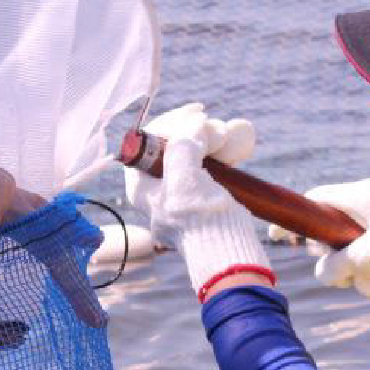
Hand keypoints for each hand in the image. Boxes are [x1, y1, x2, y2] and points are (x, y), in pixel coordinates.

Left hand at [123, 103, 270, 296]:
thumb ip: (182, 146)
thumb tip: (196, 126)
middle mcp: (156, 192)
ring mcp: (179, 198)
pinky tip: (228, 150)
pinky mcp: (200, 204)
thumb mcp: (184, 178)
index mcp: (141, 187)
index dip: (171, 122)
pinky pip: (202, 169)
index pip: (147, 142)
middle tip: (214, 126)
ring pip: (187, 156)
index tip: (197, 113)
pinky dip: (214, 155)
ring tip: (224, 136)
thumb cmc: (199, 220)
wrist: (227, 255)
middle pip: (168, 147)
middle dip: (191, 130)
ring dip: (205, 140)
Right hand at [275, 178, 369, 296]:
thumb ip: (348, 261)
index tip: (278, 236)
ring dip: (361, 275)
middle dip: (339, 263)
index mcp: (364, 195)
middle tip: (347, 281)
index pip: (317, 201)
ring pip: (356, 253)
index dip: (296, 218)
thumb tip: (323, 275)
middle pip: (334, 235)